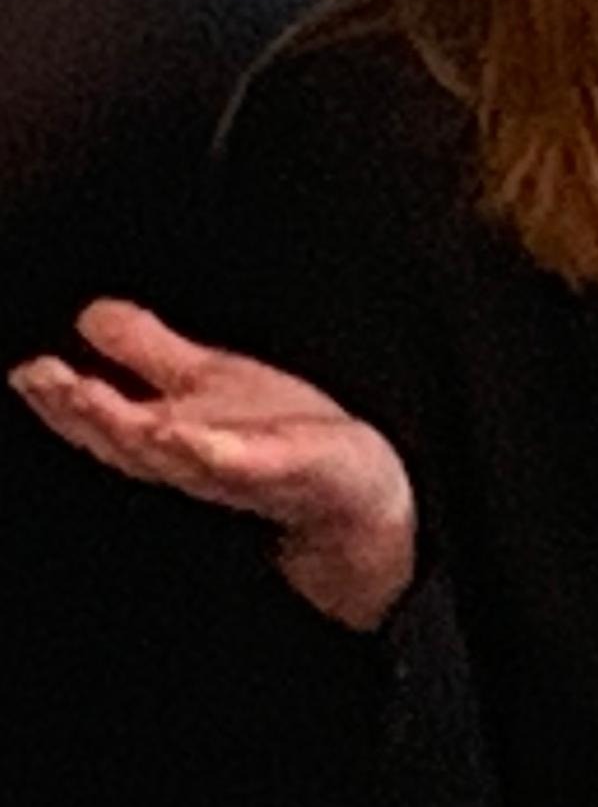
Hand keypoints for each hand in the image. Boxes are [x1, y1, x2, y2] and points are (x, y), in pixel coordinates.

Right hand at [12, 299, 417, 629]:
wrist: (355, 492)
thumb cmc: (277, 435)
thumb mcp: (208, 380)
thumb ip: (148, 352)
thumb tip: (88, 313)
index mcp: (169, 435)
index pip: (105, 419)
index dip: (61, 400)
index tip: (25, 372)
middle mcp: (193, 460)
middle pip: (126, 441)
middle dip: (79, 412)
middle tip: (39, 379)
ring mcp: (240, 472)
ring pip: (173, 456)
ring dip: (130, 430)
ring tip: (91, 397)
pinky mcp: (289, 471)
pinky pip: (244, 465)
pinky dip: (211, 450)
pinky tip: (184, 431)